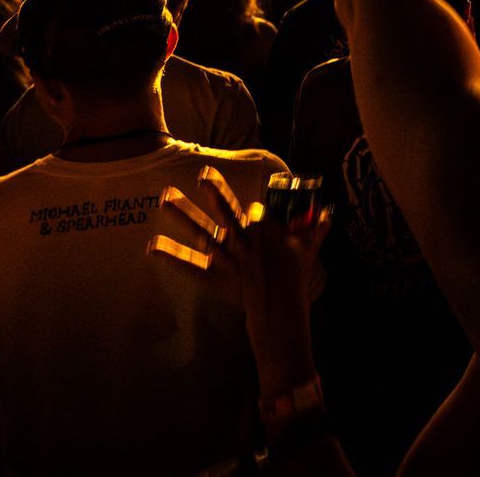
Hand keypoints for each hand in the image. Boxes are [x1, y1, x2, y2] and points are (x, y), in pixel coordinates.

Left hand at [152, 167, 332, 352]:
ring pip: (202, 230)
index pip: (256, 210)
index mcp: (264, 229)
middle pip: (224, 210)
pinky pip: (190, 265)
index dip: (256, 211)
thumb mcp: (310, 248)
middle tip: (198, 173)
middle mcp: (241, 238)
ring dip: (183, 214)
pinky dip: (171, 256)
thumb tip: (327, 215)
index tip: (259, 210)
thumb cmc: (296, 275)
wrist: (279, 306)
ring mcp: (225, 256)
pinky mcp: (214, 275)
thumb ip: (317, 229)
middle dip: (212, 190)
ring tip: (165, 198)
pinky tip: (152, 245)